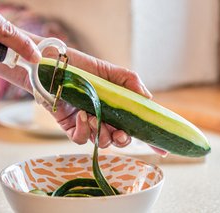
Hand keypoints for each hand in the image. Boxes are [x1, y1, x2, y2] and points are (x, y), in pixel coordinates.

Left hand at [0, 34, 166, 154]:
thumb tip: (148, 100)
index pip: (136, 125)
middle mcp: (104, 117)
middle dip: (123, 140)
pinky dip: (85, 131)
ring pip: (102, 143)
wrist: (55, 65)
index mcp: (116, 107)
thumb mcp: (111, 71)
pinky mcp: (71, 127)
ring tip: (96, 117)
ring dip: (103, 133)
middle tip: (120, 133)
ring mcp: (88, 124)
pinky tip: (83, 115)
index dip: (150, 138)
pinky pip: (81, 139)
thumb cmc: (83, 66)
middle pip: (120, 139)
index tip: (164, 148)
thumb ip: (131, 83)